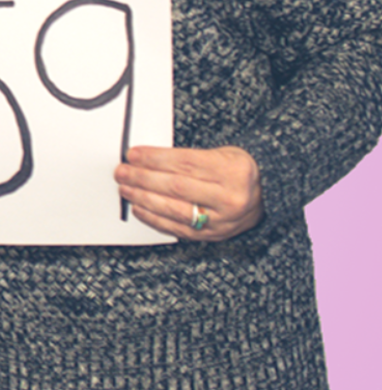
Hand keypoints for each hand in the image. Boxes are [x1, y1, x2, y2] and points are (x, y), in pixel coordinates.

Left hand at [115, 145, 263, 241]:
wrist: (266, 199)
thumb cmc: (236, 172)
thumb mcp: (223, 154)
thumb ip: (188, 158)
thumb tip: (144, 158)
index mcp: (234, 170)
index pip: (185, 163)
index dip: (155, 159)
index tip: (134, 155)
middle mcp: (230, 197)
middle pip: (177, 186)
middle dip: (143, 178)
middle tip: (122, 172)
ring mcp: (222, 220)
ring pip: (175, 209)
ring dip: (144, 198)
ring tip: (126, 188)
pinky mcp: (212, 235)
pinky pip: (177, 228)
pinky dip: (154, 218)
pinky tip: (139, 208)